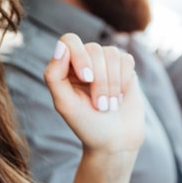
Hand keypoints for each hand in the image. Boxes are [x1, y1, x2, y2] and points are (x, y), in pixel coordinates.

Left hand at [44, 33, 144, 156]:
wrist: (115, 142)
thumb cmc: (86, 125)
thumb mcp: (64, 104)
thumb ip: (54, 75)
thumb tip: (61, 47)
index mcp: (66, 67)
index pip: (70, 40)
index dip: (79, 55)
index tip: (86, 79)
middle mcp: (86, 60)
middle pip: (94, 49)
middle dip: (100, 80)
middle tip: (100, 105)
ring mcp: (107, 63)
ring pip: (112, 53)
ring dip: (113, 84)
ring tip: (110, 106)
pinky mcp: (126, 68)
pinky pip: (127, 60)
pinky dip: (124, 81)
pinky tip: (121, 97)